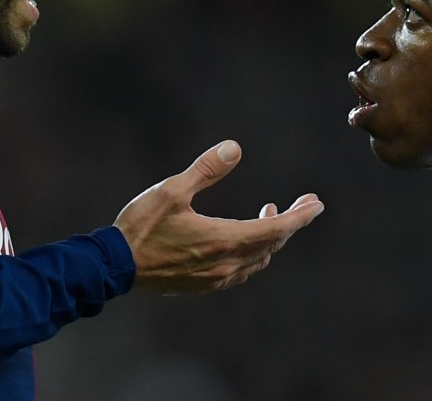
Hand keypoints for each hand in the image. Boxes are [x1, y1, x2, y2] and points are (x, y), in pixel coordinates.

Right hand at [113, 140, 324, 294]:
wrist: (114, 266)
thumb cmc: (141, 226)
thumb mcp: (172, 189)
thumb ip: (206, 169)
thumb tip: (235, 148)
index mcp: (224, 240)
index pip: (276, 229)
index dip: (300, 216)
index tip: (317, 204)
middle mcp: (227, 264)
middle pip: (272, 244)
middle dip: (291, 222)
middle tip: (304, 203)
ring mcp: (216, 277)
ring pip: (259, 258)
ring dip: (271, 237)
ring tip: (269, 211)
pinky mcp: (204, 284)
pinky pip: (242, 269)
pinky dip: (253, 251)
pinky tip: (244, 237)